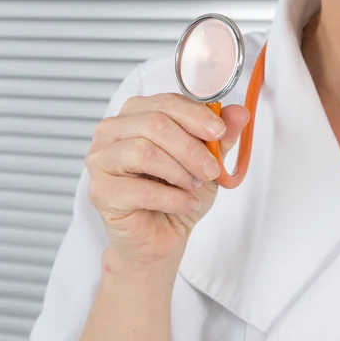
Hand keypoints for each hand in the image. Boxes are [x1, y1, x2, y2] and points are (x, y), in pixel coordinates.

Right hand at [85, 93, 249, 270]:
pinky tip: (187, 203)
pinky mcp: (100, 191)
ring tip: (195, 186)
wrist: (160, 238)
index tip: (219, 133)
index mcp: (135, 113)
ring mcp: (101, 160)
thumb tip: (240, 113)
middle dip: (190, 147)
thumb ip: (221, 136)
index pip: (165, 102)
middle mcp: (112, 131)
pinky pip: (139, 189)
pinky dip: (172, 198)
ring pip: (143, 151)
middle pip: (153, 123)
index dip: (195, 115)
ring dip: (179, 171)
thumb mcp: (206, 160)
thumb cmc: (176, 192)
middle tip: (211, 169)